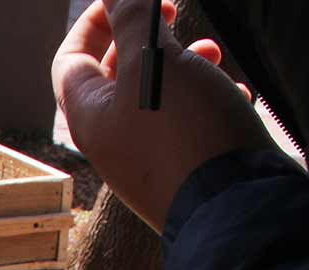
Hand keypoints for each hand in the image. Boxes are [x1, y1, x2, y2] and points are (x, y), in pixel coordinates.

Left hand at [53, 0, 271, 229]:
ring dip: (183, 64)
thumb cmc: (186, 134)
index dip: (95, 20)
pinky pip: (191, 126)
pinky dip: (209, 99)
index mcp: (90, 118)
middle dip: (146, 37)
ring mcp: (151, 161)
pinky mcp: (188, 172)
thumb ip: (132, 19)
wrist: (235, 211)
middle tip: (175, 14)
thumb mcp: (154, 62)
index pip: (71, 59)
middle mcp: (114, 143)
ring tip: (214, 50)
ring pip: (159, 97)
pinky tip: (237, 91)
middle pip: (117, 76)